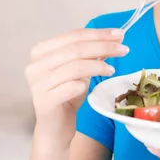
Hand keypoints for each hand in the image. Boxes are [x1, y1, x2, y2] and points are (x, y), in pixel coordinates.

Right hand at [25, 27, 127, 149]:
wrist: (54, 125)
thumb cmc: (66, 93)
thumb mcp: (80, 68)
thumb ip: (93, 52)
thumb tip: (116, 36)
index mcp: (41, 50)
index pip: (74, 35)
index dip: (98, 34)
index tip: (120, 34)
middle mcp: (36, 64)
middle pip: (75, 49)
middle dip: (103, 47)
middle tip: (123, 49)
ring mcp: (38, 83)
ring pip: (75, 67)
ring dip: (98, 66)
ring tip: (112, 70)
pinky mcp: (45, 101)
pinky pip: (71, 86)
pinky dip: (86, 84)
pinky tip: (93, 86)